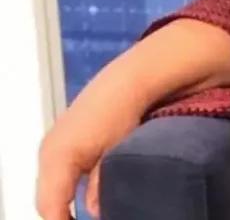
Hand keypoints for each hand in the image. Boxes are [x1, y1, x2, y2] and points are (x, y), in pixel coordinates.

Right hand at [37, 91, 144, 218]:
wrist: (126, 81)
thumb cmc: (121, 113)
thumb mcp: (115, 155)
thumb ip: (99, 186)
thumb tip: (93, 211)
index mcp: (57, 157)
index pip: (50, 205)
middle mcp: (47, 152)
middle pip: (45, 198)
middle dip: (59, 214)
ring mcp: (51, 145)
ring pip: (49, 186)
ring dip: (60, 202)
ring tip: (75, 216)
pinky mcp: (60, 140)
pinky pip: (54, 173)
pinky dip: (63, 187)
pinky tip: (77, 197)